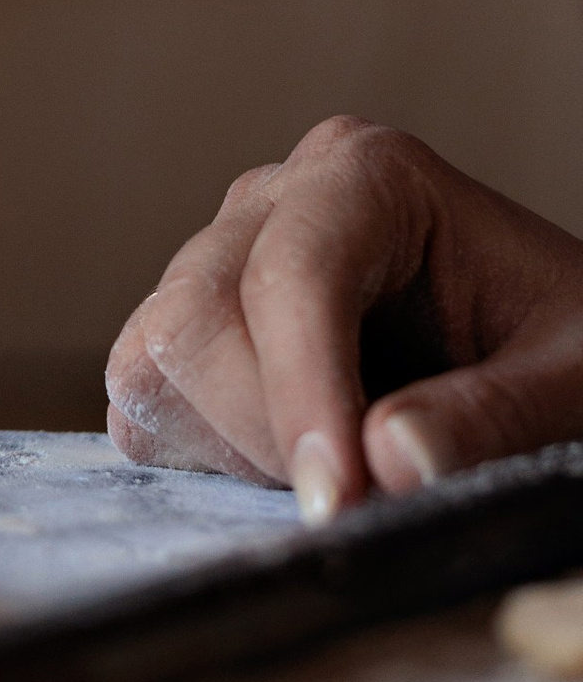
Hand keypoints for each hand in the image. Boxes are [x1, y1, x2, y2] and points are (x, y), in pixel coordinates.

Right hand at [106, 116, 582, 519]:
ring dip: (227, 443)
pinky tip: (284, 467)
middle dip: (265, 428)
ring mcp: (224, 254)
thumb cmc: (565, 345)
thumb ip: (494, 416)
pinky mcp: (194, 318)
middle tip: (358, 505)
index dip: (304, 392)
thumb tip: (385, 461)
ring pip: (154, 352)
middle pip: (199, 314)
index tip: (339, 501)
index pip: (294, 275)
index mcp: (371, 176)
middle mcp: (279, 198)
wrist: (546, 342)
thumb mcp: (573, 380)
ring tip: (334, 475)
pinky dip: (195, 448)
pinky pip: (143, 388)